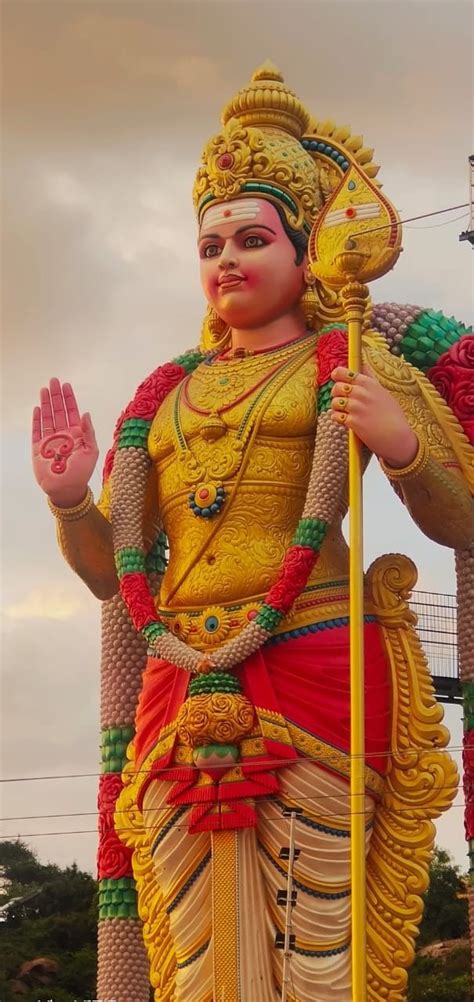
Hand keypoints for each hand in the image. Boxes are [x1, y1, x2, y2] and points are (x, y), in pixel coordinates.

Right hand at [32, 378, 98, 505]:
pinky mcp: (39, 448)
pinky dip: (37, 419)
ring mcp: (50, 440)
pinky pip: (37, 430)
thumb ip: (88, 432)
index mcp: (76, 434)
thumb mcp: (92, 451)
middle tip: (54, 381)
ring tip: (45, 389)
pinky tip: (38, 407)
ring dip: (46, 403)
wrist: (67, 489)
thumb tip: (85, 413)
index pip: (72, 412)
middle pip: (58, 411)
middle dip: (56, 396)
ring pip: (47, 417)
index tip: (66, 385)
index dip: (69, 399)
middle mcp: (63, 435)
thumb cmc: (81, 473)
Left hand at [330, 365, 418, 467]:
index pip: (345, 373)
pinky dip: (337, 418)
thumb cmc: (392, 415)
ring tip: (344, 412)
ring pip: (335, 402)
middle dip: (336, 394)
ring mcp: (357, 408)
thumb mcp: (383, 392)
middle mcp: (362, 393)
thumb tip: (363, 364)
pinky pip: (336, 416)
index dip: (337, 375)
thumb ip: (370, 379)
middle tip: (342, 400)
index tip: (337, 379)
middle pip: (337, 387)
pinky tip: (344, 421)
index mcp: (369, 384)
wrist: (397, 437)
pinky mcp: (353, 422)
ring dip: (336, 408)